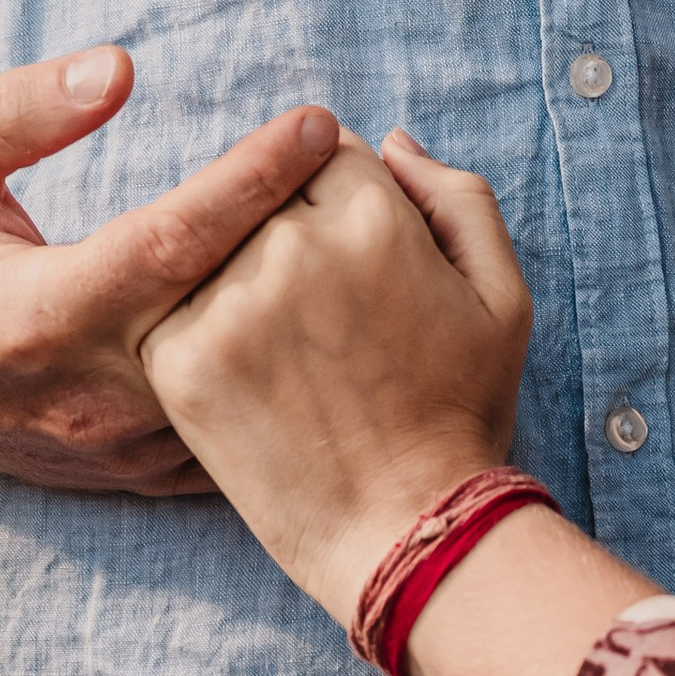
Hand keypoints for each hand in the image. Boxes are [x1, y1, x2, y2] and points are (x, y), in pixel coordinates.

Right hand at [0, 50, 340, 493]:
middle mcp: (86, 394)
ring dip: (305, 311)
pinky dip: (282, 376)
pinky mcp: (132, 471)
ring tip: (368, 228)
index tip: (318, 123)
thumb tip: (118, 67)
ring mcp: (114, 446)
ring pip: (242, 386)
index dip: (251, 180)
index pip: (172, 243)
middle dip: (307, 242)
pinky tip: (327, 311)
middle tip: (373, 169)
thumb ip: (15, 111)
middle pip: (228, 317)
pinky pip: (231, 433)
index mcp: (38, 314)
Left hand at [144, 129, 534, 618]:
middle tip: (321, 312)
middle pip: (265, 190)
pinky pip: (174, 306)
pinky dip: (202, 329)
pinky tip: (249, 378)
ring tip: (289, 351)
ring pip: (215, 244)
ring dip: (239, 275)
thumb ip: (454, 194)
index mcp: (371, 214)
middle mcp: (293, 245)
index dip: (339, 199)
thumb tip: (392, 140)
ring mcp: (229, 302)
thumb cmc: (459, 412)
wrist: (403, 535)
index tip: (350, 257)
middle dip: (289, 231)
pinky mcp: (180, 361)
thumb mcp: (500, 293)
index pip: (325, 148)